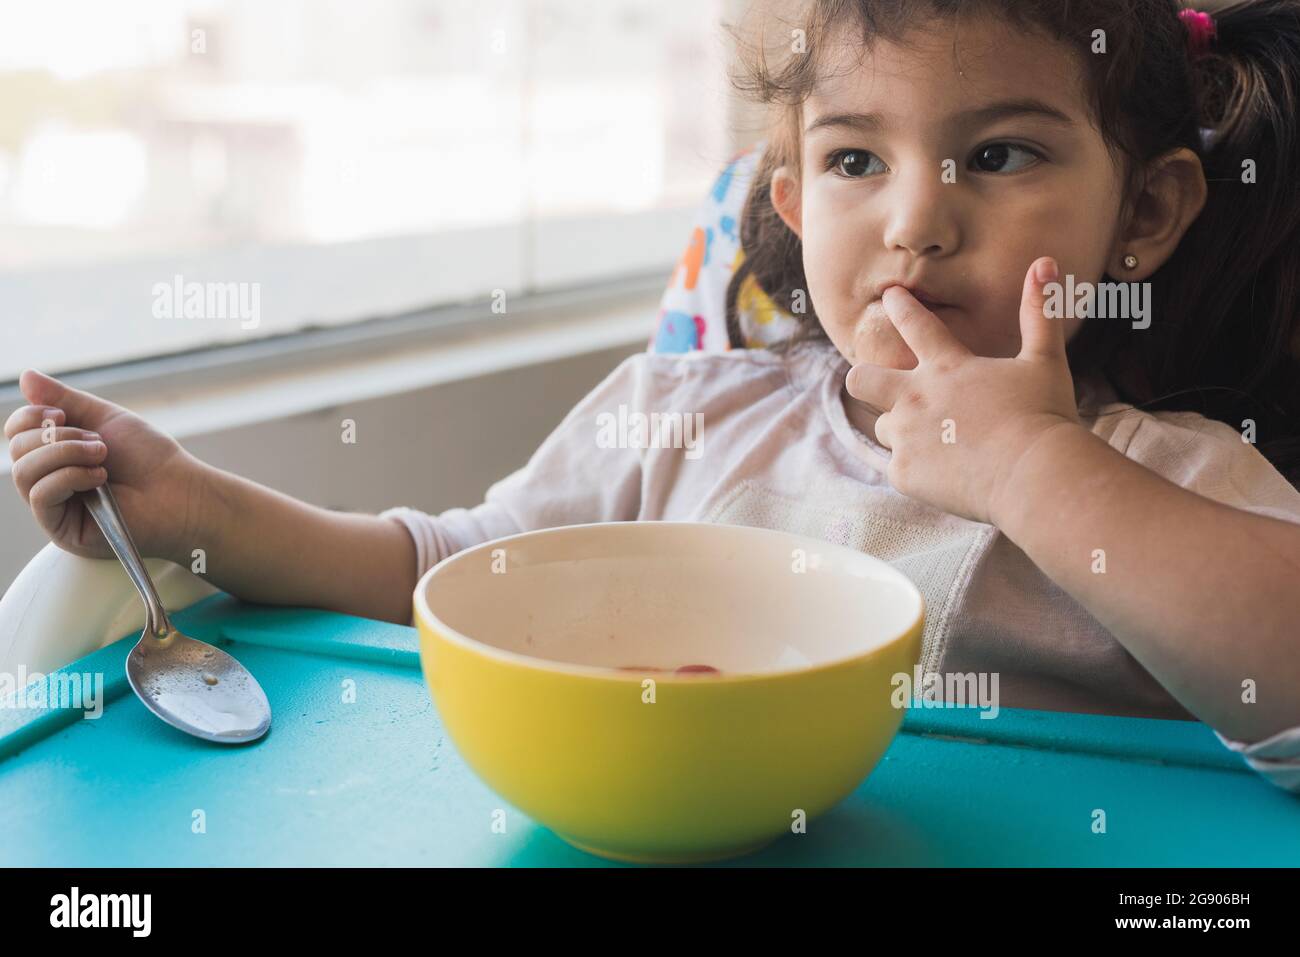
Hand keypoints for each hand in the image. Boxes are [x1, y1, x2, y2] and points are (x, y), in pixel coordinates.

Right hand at [6, 370, 207, 562]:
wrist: (180, 491)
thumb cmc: (148, 457)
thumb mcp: (104, 419)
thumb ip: (64, 399)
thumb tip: (25, 376)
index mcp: (54, 454)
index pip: (15, 433)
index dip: (29, 418)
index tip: (61, 414)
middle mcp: (48, 480)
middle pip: (16, 450)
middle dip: (58, 437)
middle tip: (98, 442)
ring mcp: (53, 507)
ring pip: (23, 472)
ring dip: (65, 454)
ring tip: (101, 456)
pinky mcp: (61, 529)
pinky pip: (40, 495)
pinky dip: (69, 477)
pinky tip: (100, 478)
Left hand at [844, 256, 1084, 525]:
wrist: (1035, 476)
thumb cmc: (1045, 417)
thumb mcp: (1045, 361)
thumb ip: (1039, 313)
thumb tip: (1044, 261)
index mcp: (947, 367)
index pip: (915, 324)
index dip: (900, 306)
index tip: (889, 296)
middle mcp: (915, 397)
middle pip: (860, 379)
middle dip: (862, 378)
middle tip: (874, 383)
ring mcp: (905, 436)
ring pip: (881, 428)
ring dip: (900, 430)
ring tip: (936, 442)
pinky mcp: (904, 473)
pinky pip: (897, 468)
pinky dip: (916, 469)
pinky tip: (943, 475)